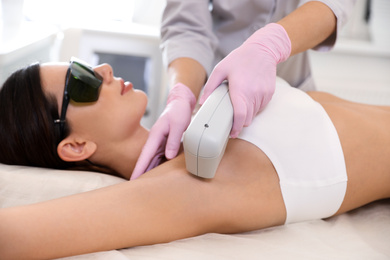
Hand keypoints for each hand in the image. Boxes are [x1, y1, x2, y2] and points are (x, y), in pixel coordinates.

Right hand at [131, 83, 195, 179]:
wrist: (180, 103)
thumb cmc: (179, 111)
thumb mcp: (178, 124)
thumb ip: (174, 140)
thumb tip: (169, 156)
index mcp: (155, 135)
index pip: (145, 155)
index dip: (139, 167)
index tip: (133, 179)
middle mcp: (155, 140)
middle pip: (146, 160)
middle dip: (140, 173)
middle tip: (134, 188)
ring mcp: (159, 143)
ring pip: (152, 160)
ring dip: (148, 171)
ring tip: (144, 185)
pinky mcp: (164, 144)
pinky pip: (159, 157)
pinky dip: (157, 166)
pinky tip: (157, 174)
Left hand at [199, 23, 290, 137]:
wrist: (263, 49)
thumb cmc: (240, 59)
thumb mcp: (220, 69)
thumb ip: (210, 87)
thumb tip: (202, 102)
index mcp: (240, 89)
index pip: (240, 115)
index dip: (236, 128)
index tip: (232, 133)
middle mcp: (254, 93)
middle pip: (247, 119)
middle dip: (239, 122)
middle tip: (232, 119)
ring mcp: (263, 94)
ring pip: (254, 114)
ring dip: (247, 114)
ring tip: (240, 103)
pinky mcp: (270, 93)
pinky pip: (261, 107)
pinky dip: (254, 107)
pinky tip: (248, 97)